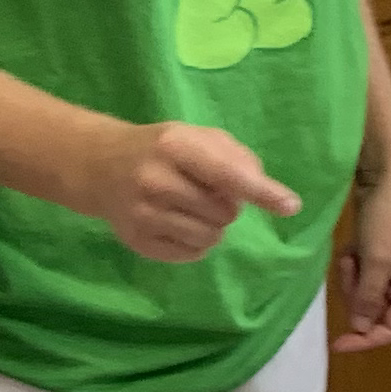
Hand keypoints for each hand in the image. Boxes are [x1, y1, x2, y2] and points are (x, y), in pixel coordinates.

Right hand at [81, 119, 300, 263]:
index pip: (228, 174)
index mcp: (175, 146)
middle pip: (226, 213)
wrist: (100, 166)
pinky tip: (176, 223)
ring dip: (212, 227)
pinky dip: (195, 243)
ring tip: (191, 208)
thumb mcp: (196, 136)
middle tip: (204, 191)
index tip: (290, 205)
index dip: (262, 191)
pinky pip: (191, 255)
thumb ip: (234, 157)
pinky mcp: (137, 241)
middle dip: (226, 206)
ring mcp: (144, 214)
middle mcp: (156, 181)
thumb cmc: (161, 149)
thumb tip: (262, 189)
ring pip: (211, 238)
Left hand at [332, 169, 390, 351]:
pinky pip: (360, 274)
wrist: (388, 173)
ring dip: (351, 276)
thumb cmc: (388, 217)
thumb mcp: (376, 261)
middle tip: (351, 266)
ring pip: (363, 293)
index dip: (365, 340)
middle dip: (356, 293)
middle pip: (375, 312)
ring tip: (352, 252)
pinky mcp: (379, 255)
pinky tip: (353, 244)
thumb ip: (368, 298)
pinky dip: (351, 263)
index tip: (335, 343)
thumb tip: (362, 328)